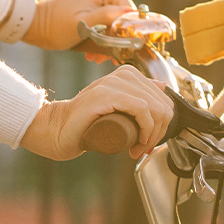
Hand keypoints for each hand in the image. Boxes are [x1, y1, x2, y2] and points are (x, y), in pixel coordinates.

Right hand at [20, 66, 173, 160]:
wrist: (59, 129)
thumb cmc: (87, 122)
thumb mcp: (119, 106)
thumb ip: (137, 93)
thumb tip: (162, 86)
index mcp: (129, 74)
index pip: (164, 100)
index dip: (163, 126)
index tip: (148, 142)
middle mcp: (124, 74)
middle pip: (162, 106)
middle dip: (158, 133)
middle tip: (143, 149)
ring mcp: (114, 82)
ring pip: (155, 108)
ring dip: (152, 135)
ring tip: (138, 149)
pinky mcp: (106, 94)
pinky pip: (141, 108)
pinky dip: (146, 128)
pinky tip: (138, 141)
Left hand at [22, 0, 135, 50]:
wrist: (37, 23)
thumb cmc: (57, 26)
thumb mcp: (84, 26)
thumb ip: (108, 17)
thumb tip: (130, 14)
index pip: (131, 15)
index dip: (126, 36)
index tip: (115, 55)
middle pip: (123, 17)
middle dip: (115, 40)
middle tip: (102, 58)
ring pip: (116, 19)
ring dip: (108, 40)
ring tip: (95, 56)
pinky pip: (108, 16)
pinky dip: (102, 33)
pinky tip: (93, 48)